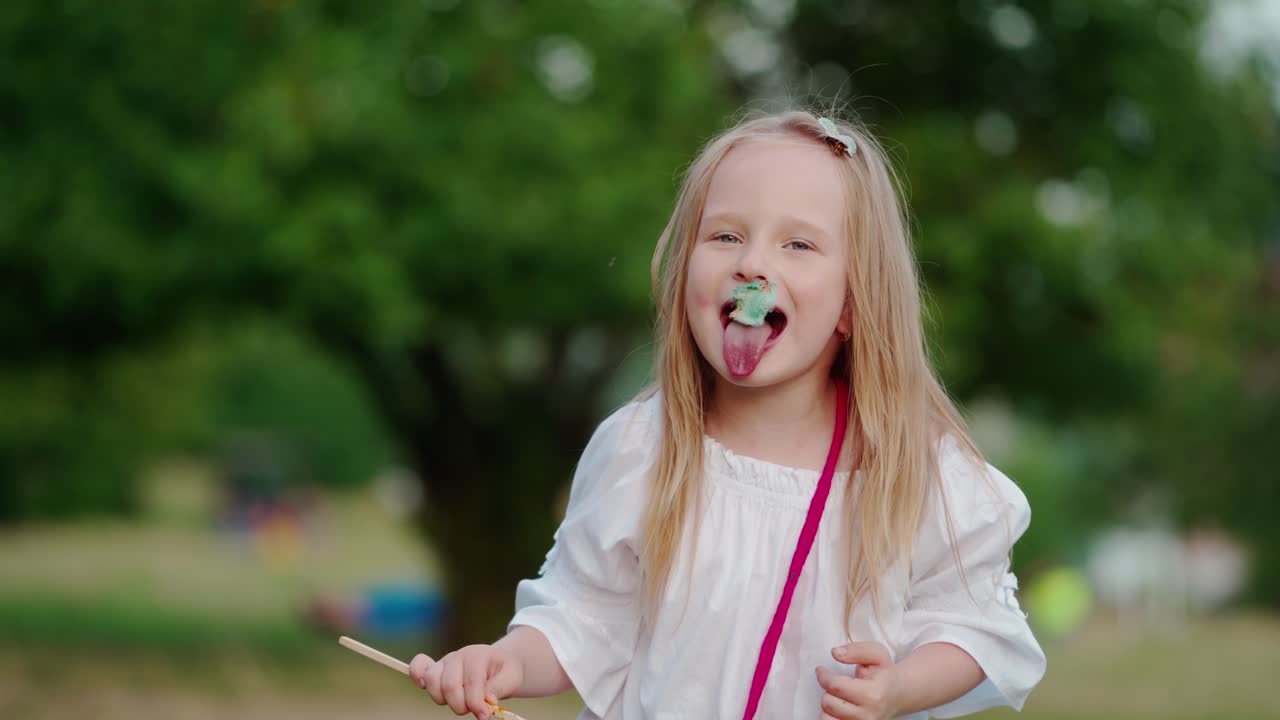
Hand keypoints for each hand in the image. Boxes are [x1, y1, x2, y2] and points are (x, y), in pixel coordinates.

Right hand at [409, 644, 523, 718]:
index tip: (485, 715)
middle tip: (474, 710)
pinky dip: (417, 675)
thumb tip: (487, 700)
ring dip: (444, 700)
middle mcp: (458, 656)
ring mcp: (445, 662)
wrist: (500, 663)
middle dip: (461, 705)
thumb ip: (499, 688)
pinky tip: (423, 685)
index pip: (471, 683)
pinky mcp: (435, 669)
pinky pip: (418, 667)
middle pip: (449, 686)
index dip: (477, 704)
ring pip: (432, 681)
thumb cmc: (505, 671)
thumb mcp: (512, 677)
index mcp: (477, 655)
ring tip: (460, 702)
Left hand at [815, 642, 902, 719]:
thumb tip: (835, 653)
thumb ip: (856, 650)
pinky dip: (831, 716)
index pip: (835, 686)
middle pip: (828, 703)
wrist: (899, 694)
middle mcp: (868, 715)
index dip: (823, 676)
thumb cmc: (885, 674)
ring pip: (826, 718)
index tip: (821, 670)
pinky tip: (839, 707)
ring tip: (838, 697)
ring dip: (828, 706)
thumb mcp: (876, 654)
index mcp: (873, 694)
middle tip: (835, 683)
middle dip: (828, 690)